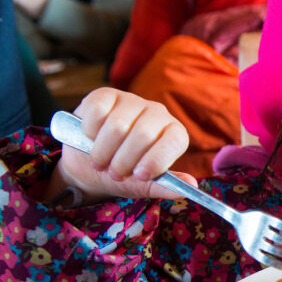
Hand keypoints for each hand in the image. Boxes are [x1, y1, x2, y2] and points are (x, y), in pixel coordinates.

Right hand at [51, 88, 193, 203]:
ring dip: (103, 152)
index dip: (157, 160)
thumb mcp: (145, 185)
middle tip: (115, 174)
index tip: (139, 176)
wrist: (90, 164)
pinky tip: (91, 139)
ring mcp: (131, 101)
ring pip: (117, 126)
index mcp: (173, 133)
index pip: (175, 140)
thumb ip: (166, 185)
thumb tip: (192, 186)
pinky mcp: (105, 94)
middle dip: (124, 161)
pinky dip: (90, 132)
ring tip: (101, 162)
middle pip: (143, 135)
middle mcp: (157, 113)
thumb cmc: (125, 173)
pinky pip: (97, 111)